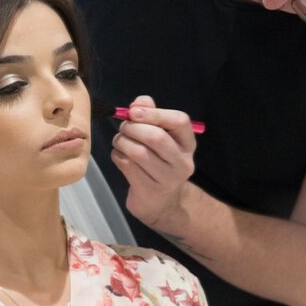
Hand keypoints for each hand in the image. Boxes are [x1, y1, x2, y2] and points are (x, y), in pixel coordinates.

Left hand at [111, 95, 195, 228]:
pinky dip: (118, 155)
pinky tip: (120, 155)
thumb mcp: (161, 137)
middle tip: (123, 127)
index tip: (134, 111)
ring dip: (122, 141)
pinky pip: (127, 166)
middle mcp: (182, 162)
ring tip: (119, 140)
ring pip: (138, 152)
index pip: (180, 121)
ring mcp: (167, 179)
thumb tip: (139, 103)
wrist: (161, 202)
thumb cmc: (159, 162)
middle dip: (133, 127)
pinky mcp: (149, 191)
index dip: (155, 113)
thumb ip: (151, 114)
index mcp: (188, 144)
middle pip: (156, 137)